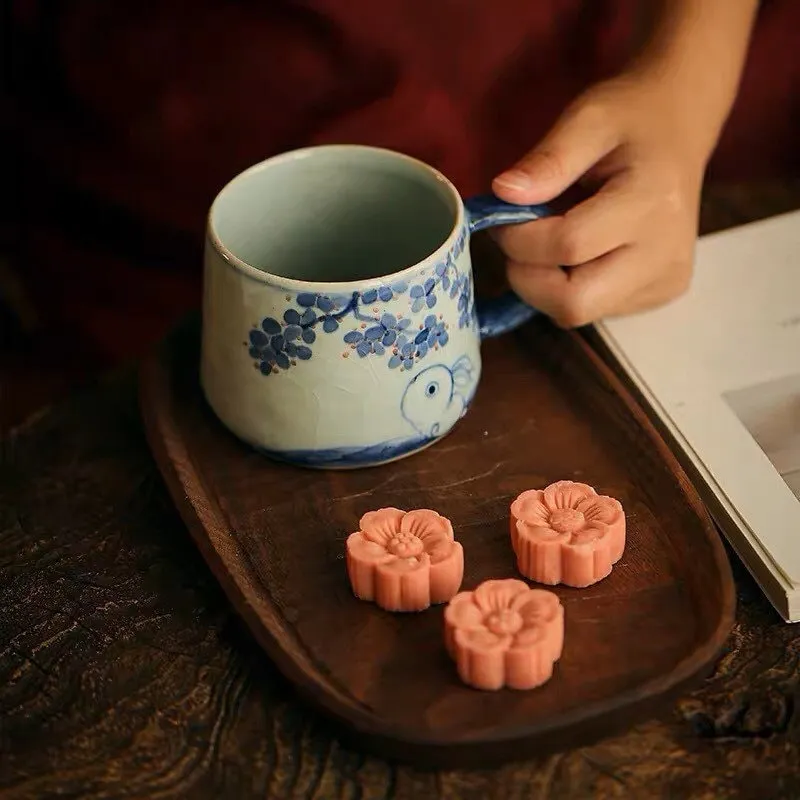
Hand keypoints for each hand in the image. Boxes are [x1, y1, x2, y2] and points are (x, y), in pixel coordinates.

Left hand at [490, 74, 709, 327]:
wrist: (683, 124)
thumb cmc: (633, 117)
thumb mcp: (588, 118)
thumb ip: (547, 160)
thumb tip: (503, 194)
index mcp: (653, 203)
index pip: (567, 246)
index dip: (519, 238)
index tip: (503, 216)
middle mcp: (666, 254)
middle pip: (573, 302)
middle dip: (528, 276)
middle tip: (521, 240)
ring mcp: (666, 280)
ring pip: (578, 313)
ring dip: (545, 284)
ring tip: (554, 238)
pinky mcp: (661, 294)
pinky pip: (594, 310)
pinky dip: (570, 287)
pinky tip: (581, 252)